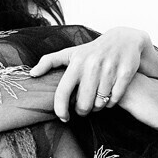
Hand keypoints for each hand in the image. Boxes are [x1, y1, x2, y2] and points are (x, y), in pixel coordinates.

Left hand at [29, 27, 149, 120]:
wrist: (124, 39)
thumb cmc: (92, 51)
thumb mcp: (72, 53)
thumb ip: (50, 62)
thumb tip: (32, 74)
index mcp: (77, 62)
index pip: (63, 92)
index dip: (61, 109)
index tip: (63, 117)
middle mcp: (92, 65)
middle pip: (83, 104)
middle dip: (83, 111)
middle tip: (83, 109)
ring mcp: (110, 68)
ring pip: (100, 103)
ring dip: (98, 107)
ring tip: (97, 102)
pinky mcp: (125, 72)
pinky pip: (114, 99)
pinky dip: (111, 103)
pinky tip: (109, 98)